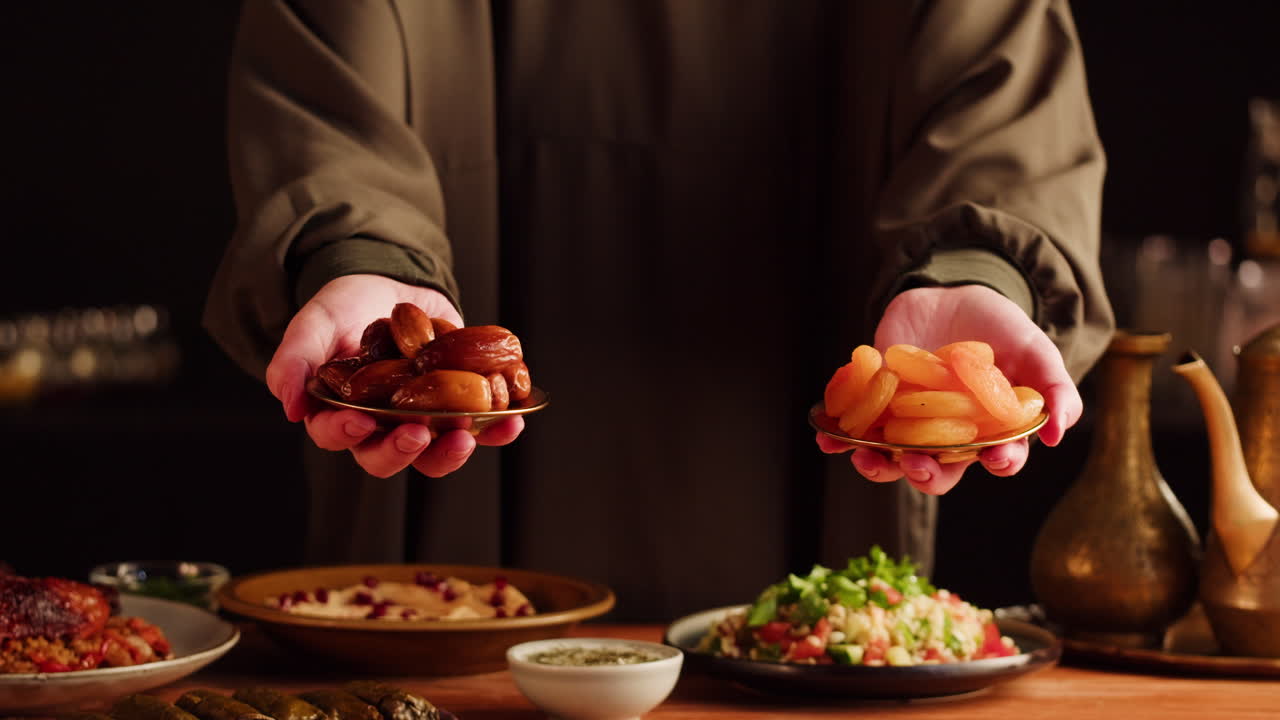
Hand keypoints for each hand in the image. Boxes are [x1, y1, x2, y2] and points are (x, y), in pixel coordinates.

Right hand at [265, 274, 523, 477]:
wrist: (392, 288)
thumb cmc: (345, 308)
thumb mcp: (316, 322)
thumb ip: (295, 358)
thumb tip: (288, 405)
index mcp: (338, 412)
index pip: (335, 434)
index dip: (346, 433)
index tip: (361, 421)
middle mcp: (380, 427)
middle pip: (386, 457)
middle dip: (402, 451)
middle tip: (416, 433)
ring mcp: (421, 421)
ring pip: (434, 455)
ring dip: (451, 452)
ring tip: (466, 435)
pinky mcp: (458, 408)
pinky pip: (480, 430)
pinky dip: (498, 429)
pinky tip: (513, 421)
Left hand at [816, 285, 1081, 494]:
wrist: (949, 297)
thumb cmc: (999, 329)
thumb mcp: (1034, 349)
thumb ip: (1054, 387)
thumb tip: (1060, 433)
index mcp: (991, 432)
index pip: (998, 460)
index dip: (999, 464)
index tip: (997, 458)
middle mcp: (948, 438)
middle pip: (938, 472)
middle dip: (926, 474)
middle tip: (917, 463)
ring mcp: (909, 424)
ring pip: (892, 460)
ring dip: (876, 465)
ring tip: (864, 456)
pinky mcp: (876, 406)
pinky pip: (854, 429)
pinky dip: (837, 437)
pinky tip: (826, 436)